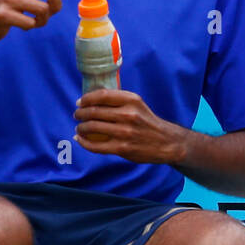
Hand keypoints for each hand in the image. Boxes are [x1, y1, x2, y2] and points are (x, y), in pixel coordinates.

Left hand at [74, 89, 188, 163]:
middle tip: (77, 115)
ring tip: (79, 128)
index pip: (101, 95)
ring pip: (92, 127)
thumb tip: (91, 100)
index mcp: (132, 100)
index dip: (86, 99)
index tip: (80, 102)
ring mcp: (125, 132)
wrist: (166, 143)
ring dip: (81, 128)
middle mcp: (128, 115)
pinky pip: (96, 145)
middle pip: (94, 111)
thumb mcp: (138, 105)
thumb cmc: (148, 123)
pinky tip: (80, 139)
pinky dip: (84, 142)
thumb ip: (118, 101)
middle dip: (80, 113)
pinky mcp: (123, 148)